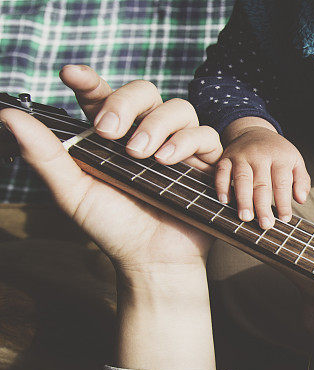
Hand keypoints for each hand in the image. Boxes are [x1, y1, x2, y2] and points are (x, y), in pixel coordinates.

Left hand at [0, 65, 222, 277]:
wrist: (152, 260)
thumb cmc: (112, 228)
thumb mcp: (72, 193)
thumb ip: (45, 155)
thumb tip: (8, 116)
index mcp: (112, 136)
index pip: (101, 96)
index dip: (88, 80)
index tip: (71, 75)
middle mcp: (146, 134)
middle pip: (144, 91)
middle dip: (125, 104)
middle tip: (110, 132)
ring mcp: (178, 146)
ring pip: (179, 107)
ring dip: (158, 125)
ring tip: (144, 156)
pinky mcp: (203, 162)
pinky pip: (205, 134)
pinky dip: (187, 142)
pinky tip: (169, 162)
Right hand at [218, 117, 310, 228]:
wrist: (255, 132)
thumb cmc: (277, 153)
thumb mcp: (295, 161)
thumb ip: (301, 180)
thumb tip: (301, 199)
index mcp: (279, 157)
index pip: (282, 183)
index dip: (283, 202)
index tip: (284, 219)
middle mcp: (260, 156)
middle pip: (261, 184)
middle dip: (263, 206)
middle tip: (265, 224)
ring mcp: (241, 156)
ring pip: (241, 179)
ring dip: (243, 199)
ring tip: (245, 217)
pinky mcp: (226, 157)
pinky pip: (221, 172)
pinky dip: (221, 186)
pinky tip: (224, 201)